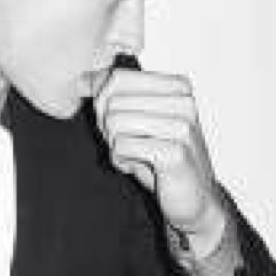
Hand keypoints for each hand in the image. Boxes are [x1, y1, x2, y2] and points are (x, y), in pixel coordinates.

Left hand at [93, 67, 225, 245]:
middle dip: (109, 128)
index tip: (123, 123)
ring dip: (115, 145)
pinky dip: (121, 160)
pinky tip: (141, 166)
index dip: (105, 104)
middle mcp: (184, 102)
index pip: (117, 77)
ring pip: (114, 121)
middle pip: (111, 101)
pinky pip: (121, 146)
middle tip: (131, 144)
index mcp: (177, 87)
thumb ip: (109, 93)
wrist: (194, 198)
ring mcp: (182, 126)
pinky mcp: (175, 153)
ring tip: (137, 154)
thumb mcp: (133, 117)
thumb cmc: (161, 156)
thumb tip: (81, 79)